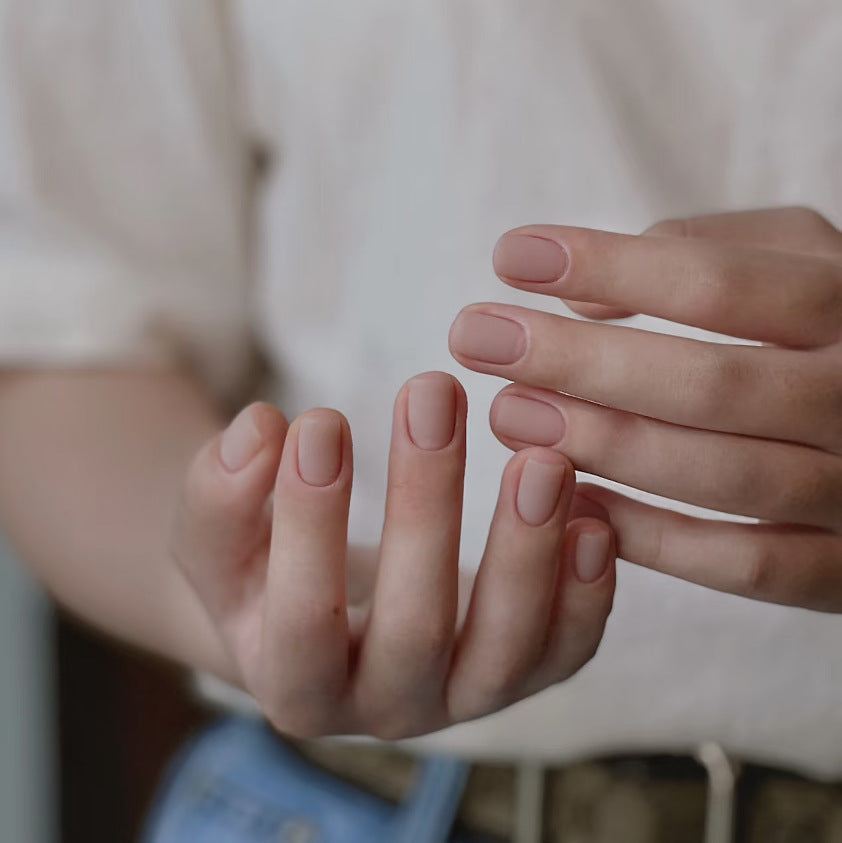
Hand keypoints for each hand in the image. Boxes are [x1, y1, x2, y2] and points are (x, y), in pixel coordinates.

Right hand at [170, 372, 614, 737]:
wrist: (335, 606)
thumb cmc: (269, 565)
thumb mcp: (220, 536)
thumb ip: (220, 495)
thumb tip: (259, 429)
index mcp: (297, 685)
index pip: (302, 625)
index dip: (308, 527)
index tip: (321, 420)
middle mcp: (387, 708)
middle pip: (415, 632)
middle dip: (425, 508)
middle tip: (432, 394)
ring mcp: (465, 697)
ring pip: (507, 650)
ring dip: (527, 552)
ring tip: (540, 460)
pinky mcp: (525, 672)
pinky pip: (565, 649)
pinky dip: (587, 590)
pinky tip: (592, 514)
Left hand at [450, 207, 841, 611]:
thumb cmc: (830, 326)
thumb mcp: (798, 259)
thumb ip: (709, 250)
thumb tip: (584, 301)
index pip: (718, 283)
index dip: (608, 266)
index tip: (511, 257)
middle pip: (708, 384)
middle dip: (577, 363)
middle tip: (477, 339)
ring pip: (721, 475)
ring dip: (601, 445)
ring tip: (508, 413)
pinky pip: (746, 564)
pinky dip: (654, 539)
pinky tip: (573, 500)